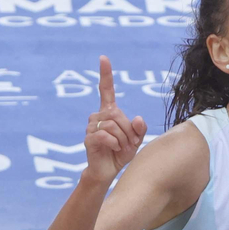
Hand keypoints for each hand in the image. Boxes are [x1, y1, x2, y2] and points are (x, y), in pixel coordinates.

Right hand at [84, 56, 146, 181]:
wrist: (108, 171)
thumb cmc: (121, 153)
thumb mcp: (136, 140)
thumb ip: (140, 129)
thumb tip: (137, 118)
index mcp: (109, 112)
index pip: (106, 89)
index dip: (105, 74)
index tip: (103, 58)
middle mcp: (98, 116)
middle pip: (118, 115)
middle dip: (128, 131)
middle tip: (129, 144)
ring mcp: (91, 126)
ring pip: (113, 125)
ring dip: (122, 139)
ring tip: (120, 148)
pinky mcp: (89, 138)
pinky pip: (106, 135)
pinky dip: (115, 143)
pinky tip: (113, 149)